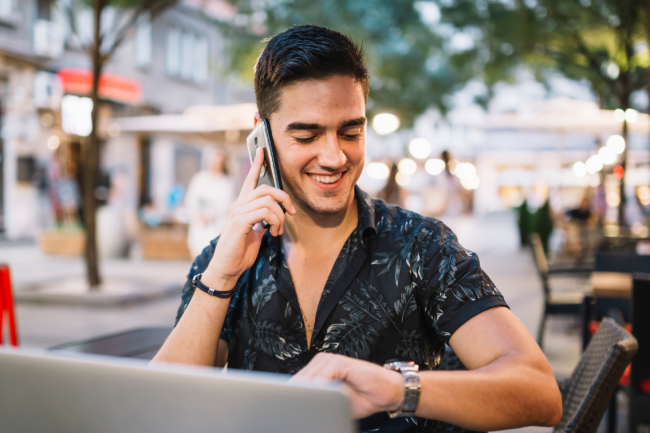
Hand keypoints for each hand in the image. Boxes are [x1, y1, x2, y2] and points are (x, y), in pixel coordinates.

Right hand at [203, 148, 295, 285]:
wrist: (227, 269)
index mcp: (241, 206)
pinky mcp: (239, 221)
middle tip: (292, 213)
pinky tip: (272, 234)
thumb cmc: (240, 252)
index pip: (249, 180)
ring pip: (268, 200)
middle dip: (284, 198)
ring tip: (278, 230)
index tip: (262, 150)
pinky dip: (274, 222)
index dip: (257, 164)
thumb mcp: (255, 233)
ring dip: (280, 216)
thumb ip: (262, 221)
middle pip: (265, 188)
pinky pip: (264, 212)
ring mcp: (237, 212)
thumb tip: (275, 216)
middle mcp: (237, 205)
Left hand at [292, 353, 404, 418]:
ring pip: (310, 377)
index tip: (285, 409)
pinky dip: (318, 387)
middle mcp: (322, 361)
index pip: (298, 383)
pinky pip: (324, 375)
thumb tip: (301, 407)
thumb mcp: (337, 403)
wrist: (388, 392)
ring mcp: (331, 360)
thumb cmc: (364, 397)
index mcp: (318, 369)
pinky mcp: (341, 362)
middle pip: (301, 380)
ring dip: (304, 393)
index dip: (291, 397)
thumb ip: (320, 401)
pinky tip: (314, 398)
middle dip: (295, 396)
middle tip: (288, 410)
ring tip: (297, 406)